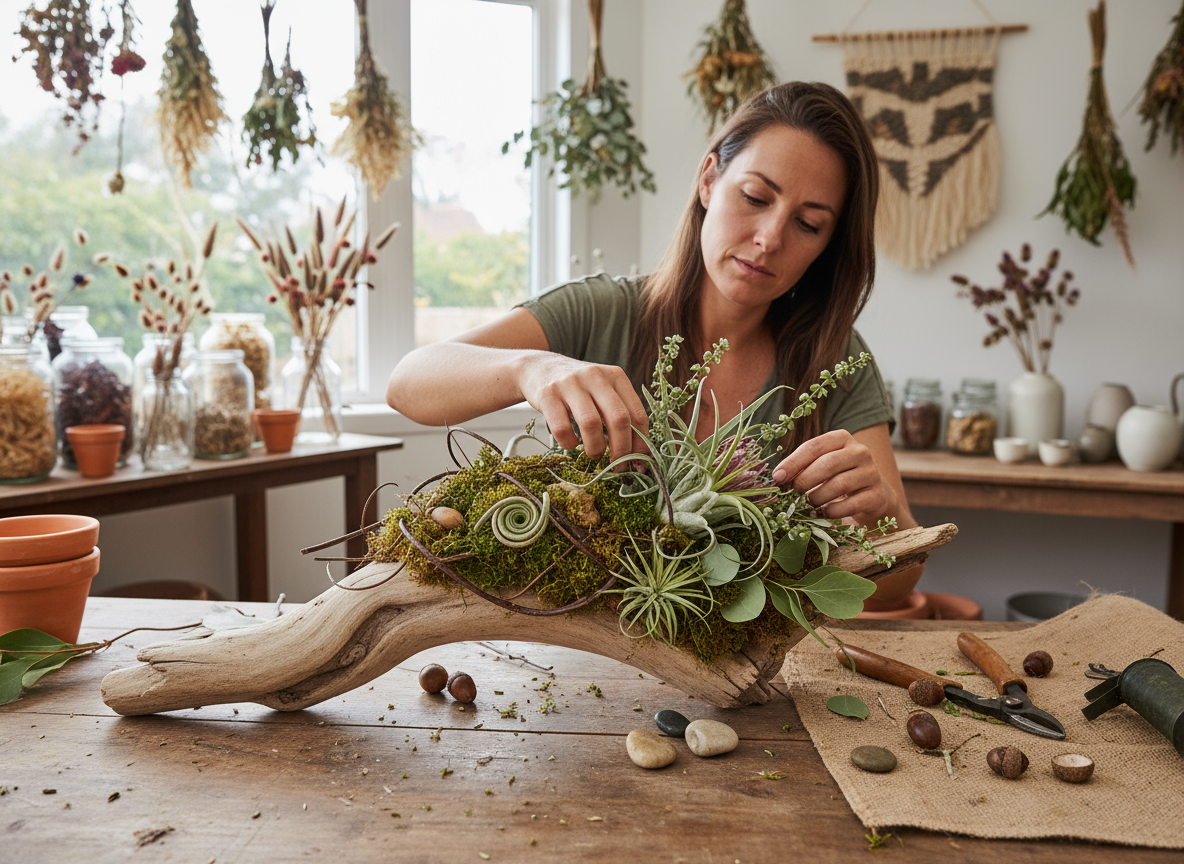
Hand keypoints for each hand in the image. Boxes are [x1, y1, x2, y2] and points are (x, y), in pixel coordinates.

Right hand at [518, 354, 647, 461]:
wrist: (539, 367)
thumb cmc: (578, 388)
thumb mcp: (603, 391)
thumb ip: (620, 414)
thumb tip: (636, 456)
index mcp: (616, 376)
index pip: (637, 414)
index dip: (640, 443)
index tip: (637, 462)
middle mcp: (595, 376)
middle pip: (619, 419)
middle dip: (622, 450)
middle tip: (618, 465)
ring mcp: (570, 384)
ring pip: (591, 423)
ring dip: (596, 448)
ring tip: (594, 454)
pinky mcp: (548, 395)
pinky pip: (562, 428)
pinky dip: (569, 443)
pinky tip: (571, 442)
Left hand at [770, 429, 890, 522]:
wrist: (873, 495)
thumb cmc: (838, 476)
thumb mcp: (822, 465)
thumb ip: (803, 466)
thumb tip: (778, 477)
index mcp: (841, 438)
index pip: (814, 446)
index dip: (793, 462)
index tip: (777, 477)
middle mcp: (860, 451)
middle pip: (827, 464)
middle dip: (805, 480)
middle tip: (794, 493)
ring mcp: (871, 473)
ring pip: (839, 484)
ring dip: (817, 497)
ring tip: (808, 504)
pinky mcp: (877, 495)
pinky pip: (850, 504)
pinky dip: (831, 511)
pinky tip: (822, 514)